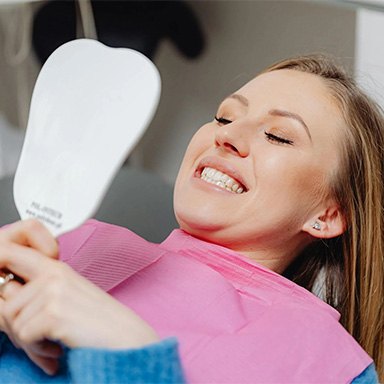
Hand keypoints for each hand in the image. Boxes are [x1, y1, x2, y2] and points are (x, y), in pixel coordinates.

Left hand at [0, 219, 158, 373]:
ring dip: (28, 341)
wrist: (124, 336)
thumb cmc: (98, 320)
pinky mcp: (54, 312)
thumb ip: (36, 293)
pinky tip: (57, 349)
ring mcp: (53, 290)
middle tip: (35, 337)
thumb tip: (4, 300)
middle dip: (14, 324)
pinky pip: (23, 336)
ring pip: (11, 321)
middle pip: (4, 298)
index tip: (0, 286)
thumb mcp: (66, 298)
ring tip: (51, 343)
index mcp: (55, 268)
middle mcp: (53, 274)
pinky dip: (37, 350)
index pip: (8, 252)